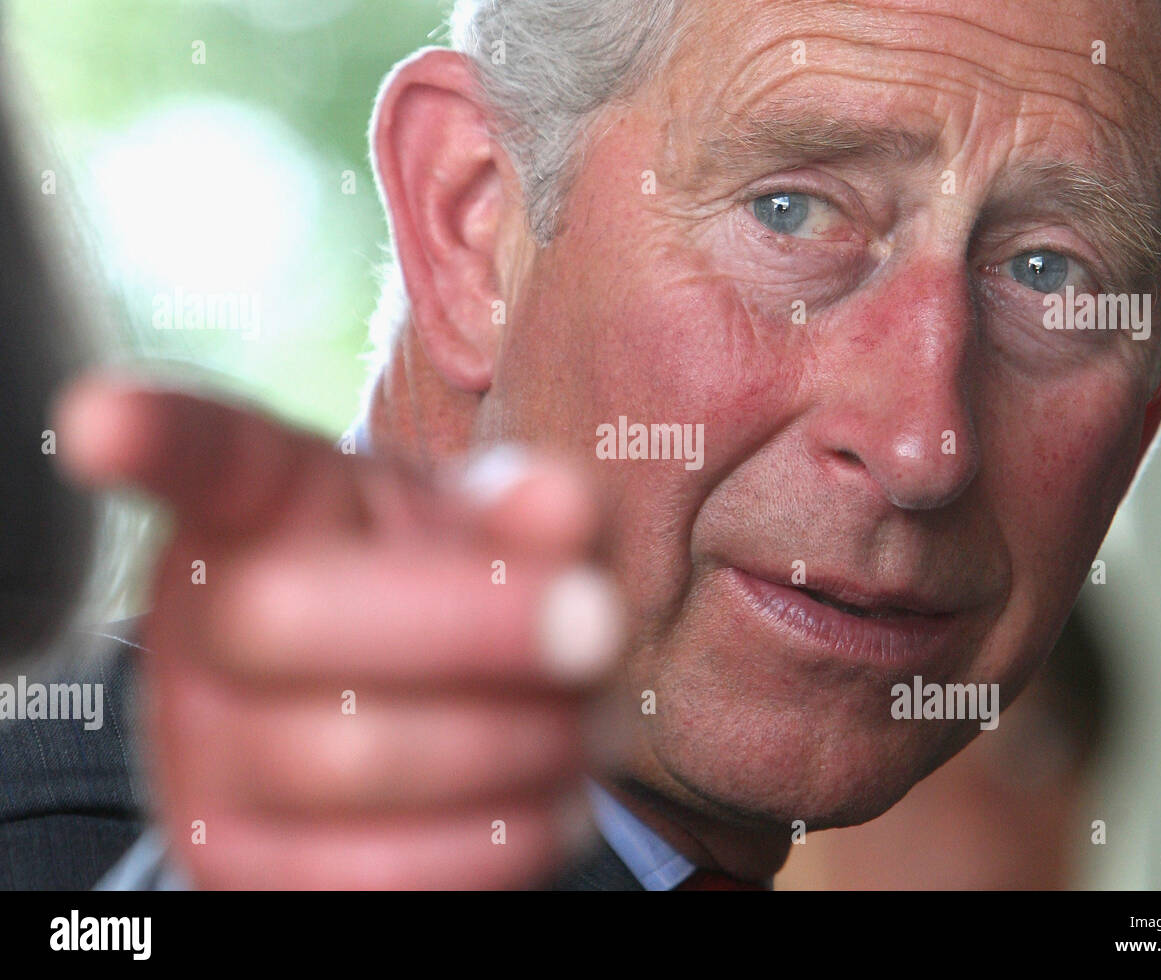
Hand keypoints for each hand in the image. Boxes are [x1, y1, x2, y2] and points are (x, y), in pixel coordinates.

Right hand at [55, 375, 625, 888]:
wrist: (426, 715)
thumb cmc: (461, 596)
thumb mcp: (502, 536)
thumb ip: (538, 511)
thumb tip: (556, 500)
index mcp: (264, 504)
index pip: (199, 456)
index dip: (152, 433)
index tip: (103, 422)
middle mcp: (202, 619)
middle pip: (285, 614)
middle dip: (483, 624)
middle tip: (599, 627)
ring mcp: (199, 751)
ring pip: (341, 758)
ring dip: (513, 743)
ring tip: (583, 725)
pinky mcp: (235, 866)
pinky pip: (374, 875)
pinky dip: (495, 840)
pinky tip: (542, 799)